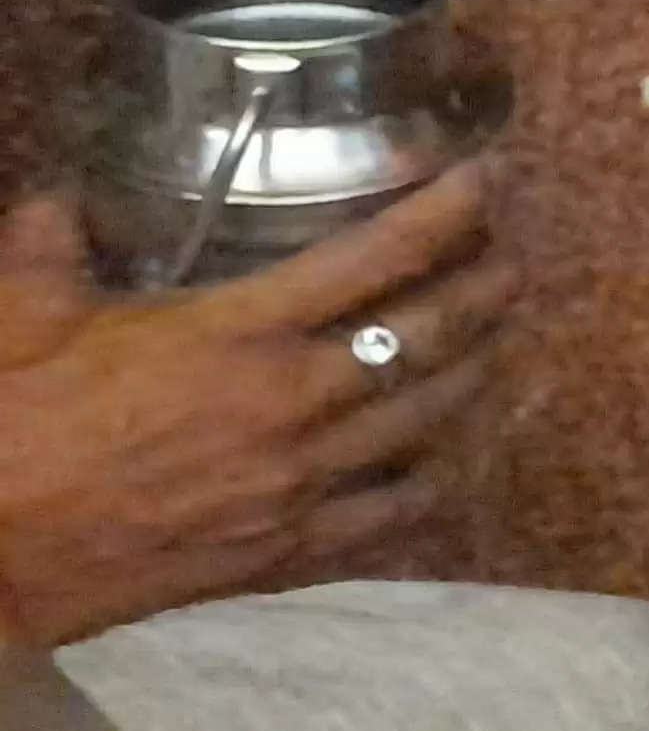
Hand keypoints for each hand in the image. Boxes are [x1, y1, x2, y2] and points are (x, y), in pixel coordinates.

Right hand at [0, 166, 510, 648]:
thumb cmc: (4, 426)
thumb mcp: (19, 315)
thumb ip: (52, 246)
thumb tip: (64, 205)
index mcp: (236, 334)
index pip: (376, 257)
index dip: (447, 212)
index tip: (489, 179)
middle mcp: (291, 403)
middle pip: (429, 336)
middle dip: (485, 289)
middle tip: (515, 259)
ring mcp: (301, 484)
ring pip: (426, 419)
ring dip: (475, 372)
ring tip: (500, 339)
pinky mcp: (288, 552)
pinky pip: (391, 513)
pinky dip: (432, 480)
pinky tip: (449, 459)